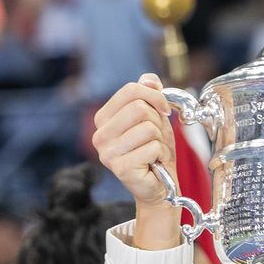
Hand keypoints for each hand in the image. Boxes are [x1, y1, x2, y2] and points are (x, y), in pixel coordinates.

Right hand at [91, 74, 177, 210]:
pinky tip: (154, 163)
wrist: (159, 185)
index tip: (164, 109)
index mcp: (103, 118)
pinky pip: (153, 147)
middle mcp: (100, 135)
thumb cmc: (154, 151)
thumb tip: (150, 79)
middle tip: (156, 137)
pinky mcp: (121, 168)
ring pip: (148, 128)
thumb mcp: (154, 117)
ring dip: (160, 140)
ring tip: (154, 152)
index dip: (154, 96)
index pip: (130, 89)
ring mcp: (107, 152)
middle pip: (139, 108)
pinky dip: (161, 154)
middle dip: (157, 122)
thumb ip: (149, 96)